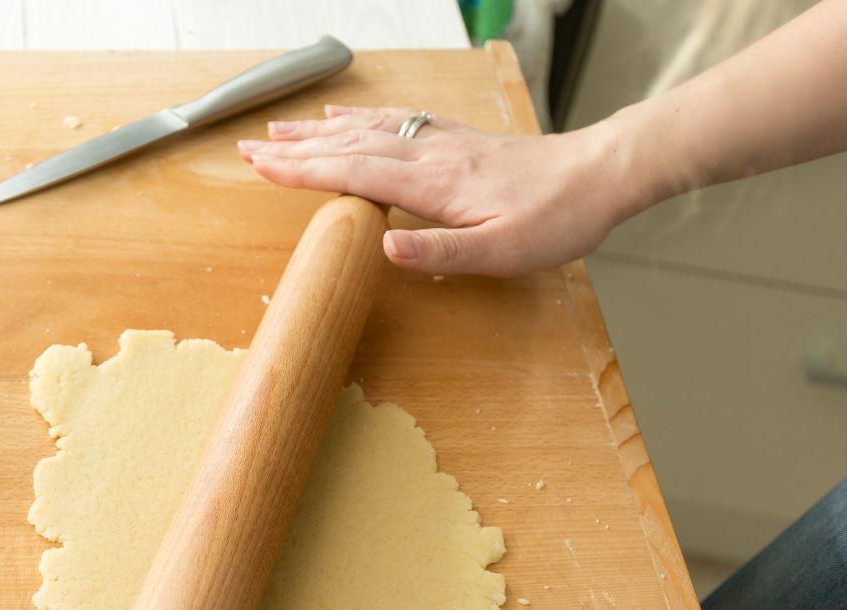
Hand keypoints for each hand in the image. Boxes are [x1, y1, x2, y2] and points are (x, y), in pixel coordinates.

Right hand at [238, 105, 643, 277]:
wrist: (598, 176)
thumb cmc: (554, 220)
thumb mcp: (500, 253)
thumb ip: (439, 253)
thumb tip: (382, 250)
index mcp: (432, 183)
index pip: (351, 173)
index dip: (302, 171)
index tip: (260, 167)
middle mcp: (429, 153)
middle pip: (347, 145)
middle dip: (295, 149)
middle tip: (248, 149)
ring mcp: (441, 142)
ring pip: (366, 129)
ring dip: (318, 132)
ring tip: (280, 132)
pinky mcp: (455, 140)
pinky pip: (393, 122)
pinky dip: (359, 119)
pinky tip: (345, 118)